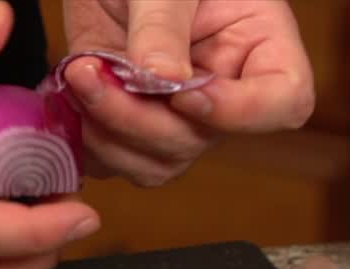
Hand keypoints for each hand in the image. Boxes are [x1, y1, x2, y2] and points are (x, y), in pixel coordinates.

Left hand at [61, 0, 314, 186]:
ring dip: (105, 131)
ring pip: (153, 162)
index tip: (184, 91)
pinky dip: (83, 139)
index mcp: (259, 46)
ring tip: (75, 74)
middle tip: (89, 71)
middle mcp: (222, 89)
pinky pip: (112, 158)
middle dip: (137, 118)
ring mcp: (174, 113)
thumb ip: (163, 26)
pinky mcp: (127, 122)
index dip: (237, 113)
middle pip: (198, 140)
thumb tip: (163, 80)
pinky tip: (67, 94)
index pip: (283, 103)